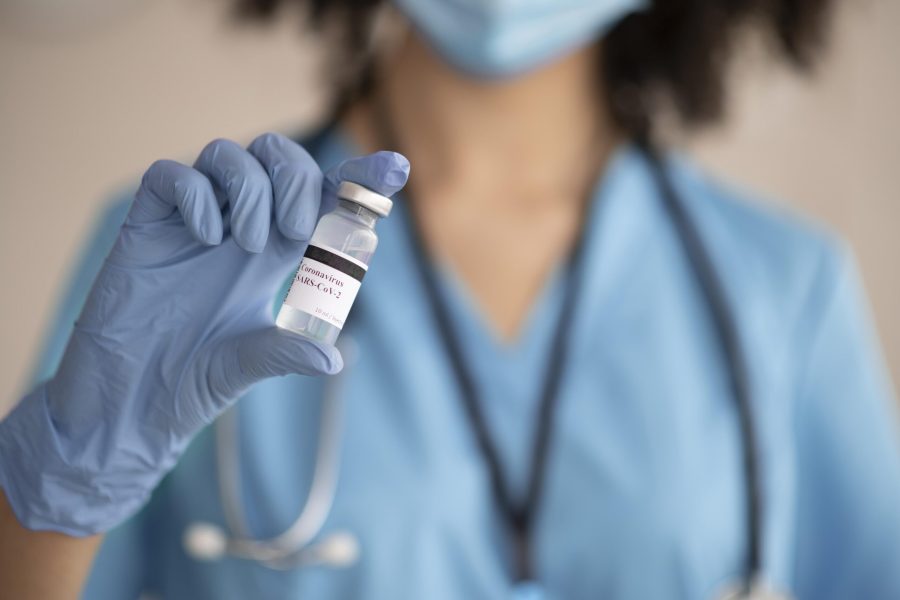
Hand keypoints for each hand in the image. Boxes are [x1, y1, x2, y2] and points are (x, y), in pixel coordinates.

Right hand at [0, 132, 409, 535]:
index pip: (322, 197)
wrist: (129, 401)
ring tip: (248, 245)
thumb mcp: (250, 361)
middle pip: (277, 157)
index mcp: (272, 252)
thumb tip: (336, 359)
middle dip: (298, 178)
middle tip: (297, 232)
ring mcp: (192, 221)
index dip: (359, 177)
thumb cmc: (191, 379)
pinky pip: (170, 176)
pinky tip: (206, 240)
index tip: (395, 169)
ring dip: (250, 189)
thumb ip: (289, 351)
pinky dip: (195, 195)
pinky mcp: (147, 225)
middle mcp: (236, 226)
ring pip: (227, 154)